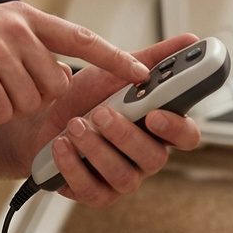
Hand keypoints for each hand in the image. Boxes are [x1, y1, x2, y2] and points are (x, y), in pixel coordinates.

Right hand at [0, 1, 149, 126]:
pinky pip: (1, 112)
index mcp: (22, 16)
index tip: (140, 71)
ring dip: (1, 106)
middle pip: (54, 85)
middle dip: (27, 97)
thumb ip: (24, 43)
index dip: (113, 56)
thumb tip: (59, 73)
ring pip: (29, 102)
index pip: (80, 36)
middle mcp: (16, 28)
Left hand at [39, 34, 203, 206]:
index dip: (176, 128)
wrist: (41, 117)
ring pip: (122, 175)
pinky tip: (61, 145)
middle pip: (153, 157)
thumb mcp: (115, 69)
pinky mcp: (95, 193)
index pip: (187, 136)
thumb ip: (153, 58)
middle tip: (100, 112)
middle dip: (124, 134)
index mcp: (157, 126)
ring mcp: (121, 177)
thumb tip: (191, 39)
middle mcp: (144, 155)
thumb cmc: (84, 96)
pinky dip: (74, 166)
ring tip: (73, 124)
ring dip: (95, 148)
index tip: (154, 113)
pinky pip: (91, 190)